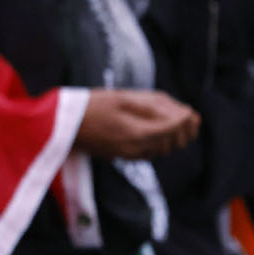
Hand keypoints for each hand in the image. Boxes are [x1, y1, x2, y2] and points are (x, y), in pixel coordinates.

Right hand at [74, 89, 200, 158]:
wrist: (65, 125)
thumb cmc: (94, 106)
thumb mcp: (126, 98)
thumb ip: (158, 105)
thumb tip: (188, 114)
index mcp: (138, 133)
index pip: (176, 128)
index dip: (186, 118)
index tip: (187, 109)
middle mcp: (138, 149)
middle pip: (175, 141)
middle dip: (182, 127)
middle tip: (176, 112)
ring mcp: (132, 155)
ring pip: (167, 147)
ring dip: (170, 133)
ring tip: (157, 117)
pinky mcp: (128, 156)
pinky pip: (154, 150)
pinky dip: (158, 139)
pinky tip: (147, 126)